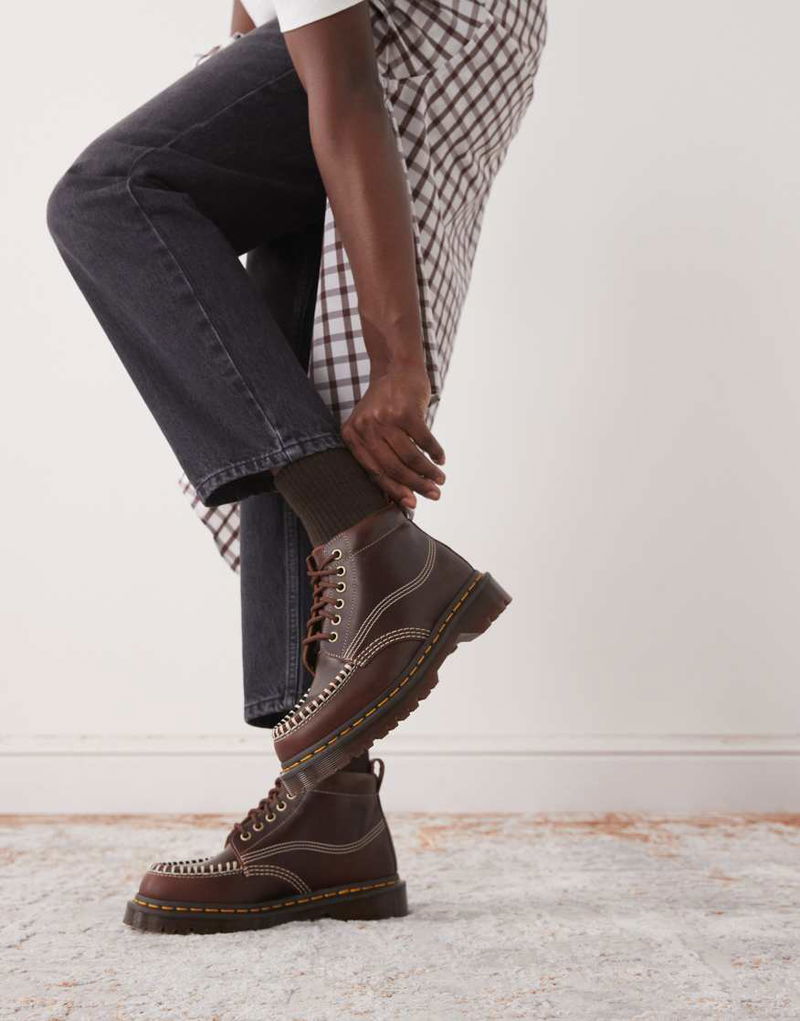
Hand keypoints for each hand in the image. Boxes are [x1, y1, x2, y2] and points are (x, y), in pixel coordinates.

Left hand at [341, 365, 445, 509]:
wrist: (396, 367)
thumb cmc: (386, 403)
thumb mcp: (372, 427)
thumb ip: (380, 454)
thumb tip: (400, 491)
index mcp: (352, 436)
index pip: (374, 472)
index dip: (394, 490)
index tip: (411, 504)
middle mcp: (365, 428)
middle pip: (393, 468)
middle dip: (415, 486)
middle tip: (433, 495)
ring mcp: (385, 418)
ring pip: (409, 457)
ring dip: (428, 472)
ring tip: (440, 479)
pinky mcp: (405, 411)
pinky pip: (424, 440)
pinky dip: (435, 452)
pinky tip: (441, 459)